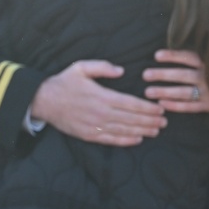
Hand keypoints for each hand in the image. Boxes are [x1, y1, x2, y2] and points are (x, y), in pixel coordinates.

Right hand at [31, 61, 166, 145]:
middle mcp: (101, 113)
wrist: (44, 101)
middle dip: (150, 120)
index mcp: (102, 96)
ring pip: (124, 130)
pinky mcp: (89, 135)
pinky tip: (138, 139)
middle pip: (132, 119)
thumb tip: (121, 71)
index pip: (131, 104)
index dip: (148, 108)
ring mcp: (95, 126)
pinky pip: (111, 140)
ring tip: (156, 130)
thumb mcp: (81, 67)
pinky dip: (126, 141)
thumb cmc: (64, 83)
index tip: (160, 109)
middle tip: (164, 121)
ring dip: (143, 131)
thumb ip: (102, 67)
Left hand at [142, 49, 208, 112]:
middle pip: (182, 75)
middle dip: (162, 75)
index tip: (156, 56)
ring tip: (148, 92)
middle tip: (145, 75)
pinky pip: (190, 107)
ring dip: (165, 92)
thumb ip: (200, 57)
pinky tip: (162, 104)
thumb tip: (173, 51)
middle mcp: (208, 77)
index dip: (173, 56)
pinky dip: (176, 106)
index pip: (188, 57)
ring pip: (184, 92)